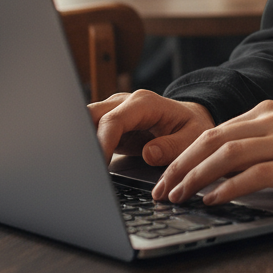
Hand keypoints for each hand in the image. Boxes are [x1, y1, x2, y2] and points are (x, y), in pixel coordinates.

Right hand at [90, 90, 214, 164]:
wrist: (189, 118)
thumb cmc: (191, 127)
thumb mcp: (192, 137)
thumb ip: (172, 146)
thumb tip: (149, 154)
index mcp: (144, 103)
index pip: (113, 121)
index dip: (102, 144)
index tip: (98, 166)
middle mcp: (124, 103)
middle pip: (90, 116)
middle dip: (82, 140)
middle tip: (82, 169)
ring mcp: (114, 111)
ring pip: (84, 121)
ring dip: (81, 143)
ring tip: (81, 169)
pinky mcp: (109, 123)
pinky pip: (90, 131)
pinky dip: (85, 146)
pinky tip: (86, 165)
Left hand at [154, 100, 272, 205]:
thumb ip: (257, 143)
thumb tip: (217, 166)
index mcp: (267, 112)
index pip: (214, 131)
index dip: (185, 154)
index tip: (166, 176)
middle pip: (214, 139)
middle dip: (181, 165)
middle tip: (161, 189)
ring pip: (228, 154)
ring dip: (197, 177)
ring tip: (179, 196)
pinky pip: (255, 173)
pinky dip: (229, 187)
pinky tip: (213, 200)